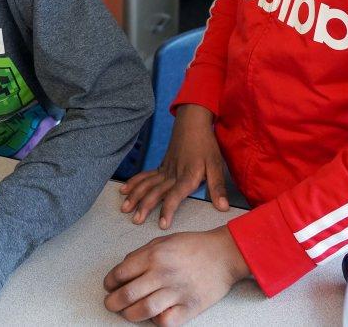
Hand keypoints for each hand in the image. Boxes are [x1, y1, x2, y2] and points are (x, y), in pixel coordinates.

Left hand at [104, 226, 248, 325]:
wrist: (225, 253)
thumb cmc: (195, 245)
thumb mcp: (164, 241)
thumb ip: (142, 253)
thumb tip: (123, 269)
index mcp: (154, 255)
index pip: (120, 273)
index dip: (109, 283)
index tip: (109, 287)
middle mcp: (162, 273)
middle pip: (127, 295)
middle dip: (113, 302)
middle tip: (111, 304)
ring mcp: (176, 291)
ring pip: (142, 311)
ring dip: (129, 314)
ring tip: (127, 312)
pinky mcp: (189, 307)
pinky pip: (165, 321)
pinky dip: (155, 321)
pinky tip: (154, 315)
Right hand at [120, 104, 228, 228]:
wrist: (193, 123)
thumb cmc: (206, 144)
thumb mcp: (216, 165)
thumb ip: (217, 187)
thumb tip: (223, 207)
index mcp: (187, 176)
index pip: (175, 196)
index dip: (168, 210)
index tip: (162, 224)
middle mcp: (173, 174)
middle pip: (156, 192)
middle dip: (144, 206)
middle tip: (136, 220)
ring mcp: (165, 170)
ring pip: (147, 184)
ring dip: (135, 196)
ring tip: (125, 208)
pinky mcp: (161, 166)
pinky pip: (145, 176)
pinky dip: (134, 183)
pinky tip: (124, 190)